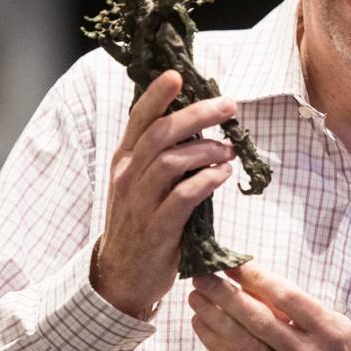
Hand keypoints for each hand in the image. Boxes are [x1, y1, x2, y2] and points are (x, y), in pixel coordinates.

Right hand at [93, 69, 237, 317]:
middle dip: (196, 114)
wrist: (120, 276)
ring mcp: (140, 202)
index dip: (157, 95)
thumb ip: (163, 156)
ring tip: (229, 149)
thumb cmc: (139, 222)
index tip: (177, 75)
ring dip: (207, 150)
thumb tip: (200, 126)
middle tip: (227, 105)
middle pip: (161, 133)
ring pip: (171, 161)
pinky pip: (183, 196)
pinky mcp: (158, 228)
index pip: (139, 119)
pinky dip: (207, 181)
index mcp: (124, 160)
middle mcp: (128, 176)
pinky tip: (222, 175)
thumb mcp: (141, 184)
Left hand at [188, 263, 350, 350]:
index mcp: (329, 331)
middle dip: (226, 295)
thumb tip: (251, 283)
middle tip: (202, 276)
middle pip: (260, 320)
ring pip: (245, 344)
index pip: (288, 298)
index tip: (232, 263)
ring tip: (196, 298)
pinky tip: (202, 326)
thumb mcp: (331, 325)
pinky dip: (217, 345)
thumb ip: (296, 309)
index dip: (257, 278)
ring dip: (215, 318)